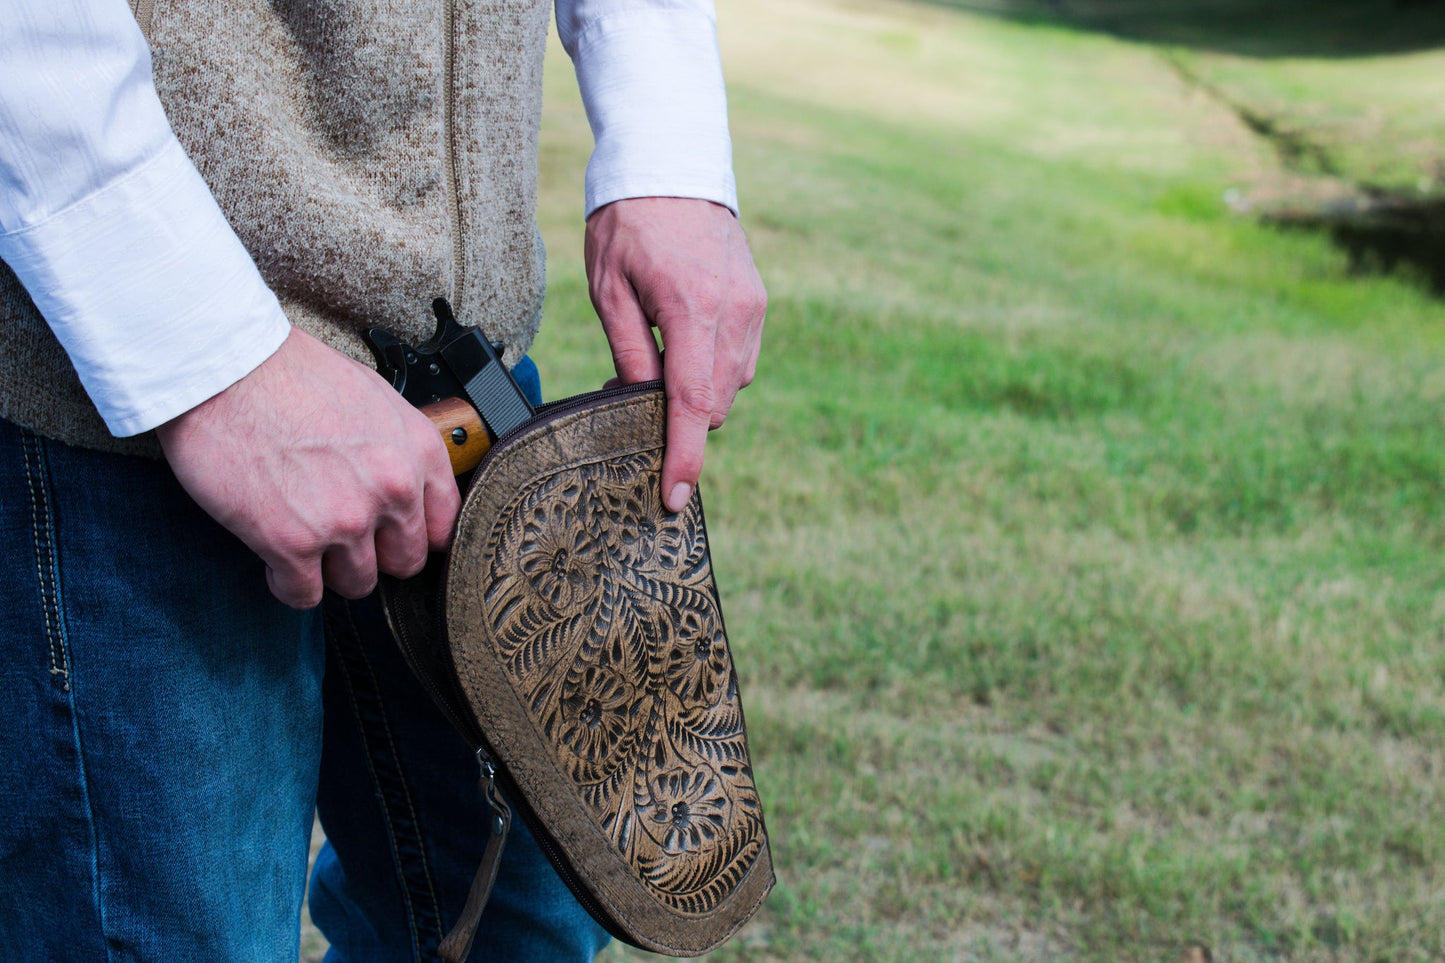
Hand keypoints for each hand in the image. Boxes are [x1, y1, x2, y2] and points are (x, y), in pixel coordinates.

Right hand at [156, 328, 459, 608]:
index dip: (413, 535)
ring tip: (304, 541)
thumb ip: (398, 449)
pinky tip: (274, 558)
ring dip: (329, 570)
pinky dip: (287, 584)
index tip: (392, 536)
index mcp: (418, 453)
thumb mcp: (373, 397)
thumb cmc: (290, 374)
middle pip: (402, 563)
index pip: (444, 526)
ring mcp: (344, 521)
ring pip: (356, 583)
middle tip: (340, 538)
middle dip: (373, 555)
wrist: (224, 369)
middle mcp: (392, 490)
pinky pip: (304, 595)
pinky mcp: (292, 543)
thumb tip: (404, 484)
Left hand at [585, 197, 765, 511]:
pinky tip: (682, 344)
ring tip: (655, 360)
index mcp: (692, 309)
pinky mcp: (757, 303)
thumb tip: (638, 404)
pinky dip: (712, 370)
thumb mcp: (608, 287)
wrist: (672, 164)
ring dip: (696, 393)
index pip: (692, 402)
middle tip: (628, 393)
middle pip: (713, 403)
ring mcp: (752, 308)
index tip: (674, 496)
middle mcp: (734, 313)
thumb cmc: (628, 221)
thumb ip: (629, 351)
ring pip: (730, 386)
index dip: (684, 456)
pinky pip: (739, 361)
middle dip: (679, 418)